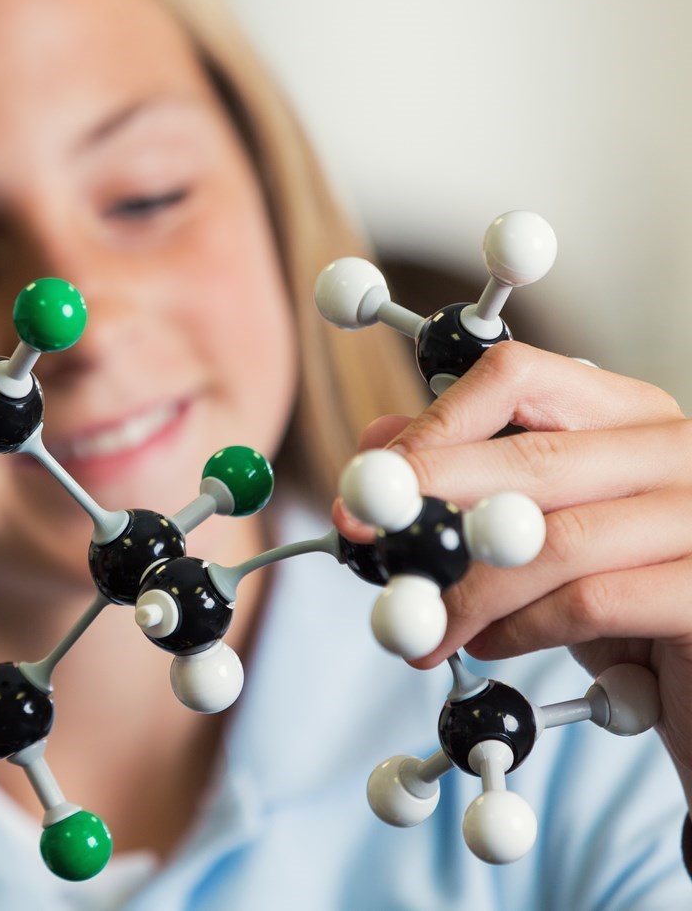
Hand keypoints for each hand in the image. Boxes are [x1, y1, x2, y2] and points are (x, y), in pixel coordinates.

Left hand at [334, 341, 691, 795]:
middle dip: (429, 501)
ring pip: (554, 542)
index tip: (371, 475)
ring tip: (419, 625)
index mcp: (627, 413)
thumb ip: (469, 482)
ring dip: (465, 590)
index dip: (434, 423)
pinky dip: (519, 628)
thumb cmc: (622, 600)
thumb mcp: (539, 529)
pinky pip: (589, 604)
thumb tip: (373, 445)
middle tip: (361, 538)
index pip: (518, 377)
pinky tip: (487, 645)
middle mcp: (676, 450)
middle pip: (530, 460)